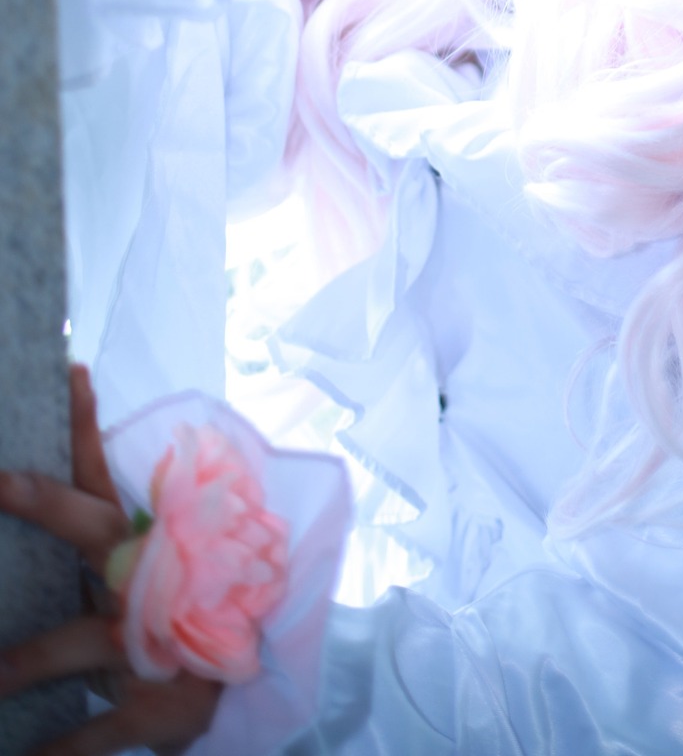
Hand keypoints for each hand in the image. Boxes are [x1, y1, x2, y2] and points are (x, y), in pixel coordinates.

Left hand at [0, 368, 220, 755]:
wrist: (244, 679)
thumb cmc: (183, 608)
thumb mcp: (145, 563)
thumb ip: (101, 523)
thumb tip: (61, 448)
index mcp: (143, 539)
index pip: (102, 474)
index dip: (84, 425)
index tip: (68, 373)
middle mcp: (145, 574)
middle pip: (91, 527)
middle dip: (44, 503)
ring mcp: (151, 637)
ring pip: (82, 638)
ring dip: (29, 658)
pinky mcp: (155, 702)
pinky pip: (100, 730)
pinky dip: (63, 751)